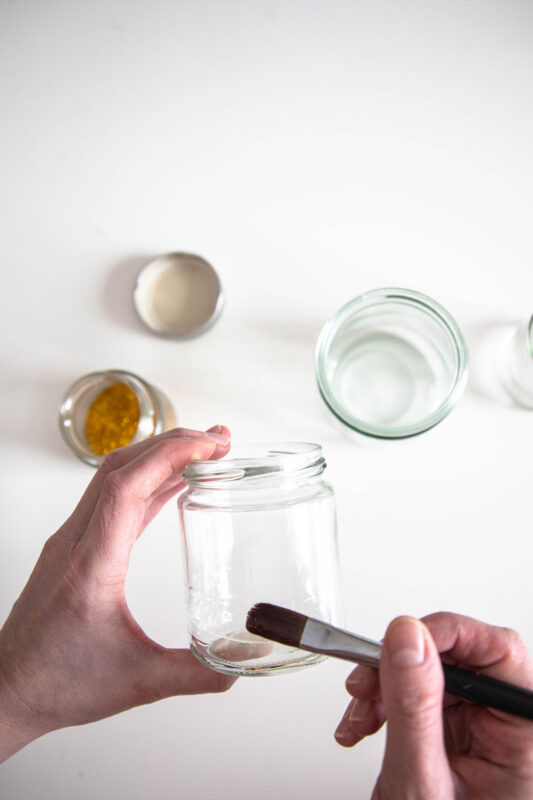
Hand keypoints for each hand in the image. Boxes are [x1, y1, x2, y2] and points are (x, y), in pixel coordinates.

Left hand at [0, 425, 232, 762]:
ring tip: (202, 452)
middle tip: (217, 440)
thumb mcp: (137, 683)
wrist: (9, 691)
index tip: (208, 445)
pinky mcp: (73, 548)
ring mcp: (70, 541)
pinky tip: (172, 485)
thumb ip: (195, 672)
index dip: (169, 455)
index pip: (126, 488)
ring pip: (112, 477)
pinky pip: (110, 499)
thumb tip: (243, 660)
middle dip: (172, 443)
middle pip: (120, 468)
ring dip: (157, 456)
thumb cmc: (57, 684)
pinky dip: (145, 481)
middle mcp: (75, 543)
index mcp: (91, 567)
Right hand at [335, 613, 532, 798]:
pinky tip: (366, 724)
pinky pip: (420, 692)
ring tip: (361, 718)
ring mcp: (483, 728)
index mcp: (524, 735)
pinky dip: (386, 702)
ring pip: (433, 668)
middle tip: (367, 688)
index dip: (445, 634)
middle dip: (402, 665)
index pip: (498, 650)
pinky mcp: (458, 731)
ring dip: (386, 685)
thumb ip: (414, 706)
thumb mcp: (421, 782)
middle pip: (459, 654)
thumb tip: (407, 636)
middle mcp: (509, 725)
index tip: (398, 643)